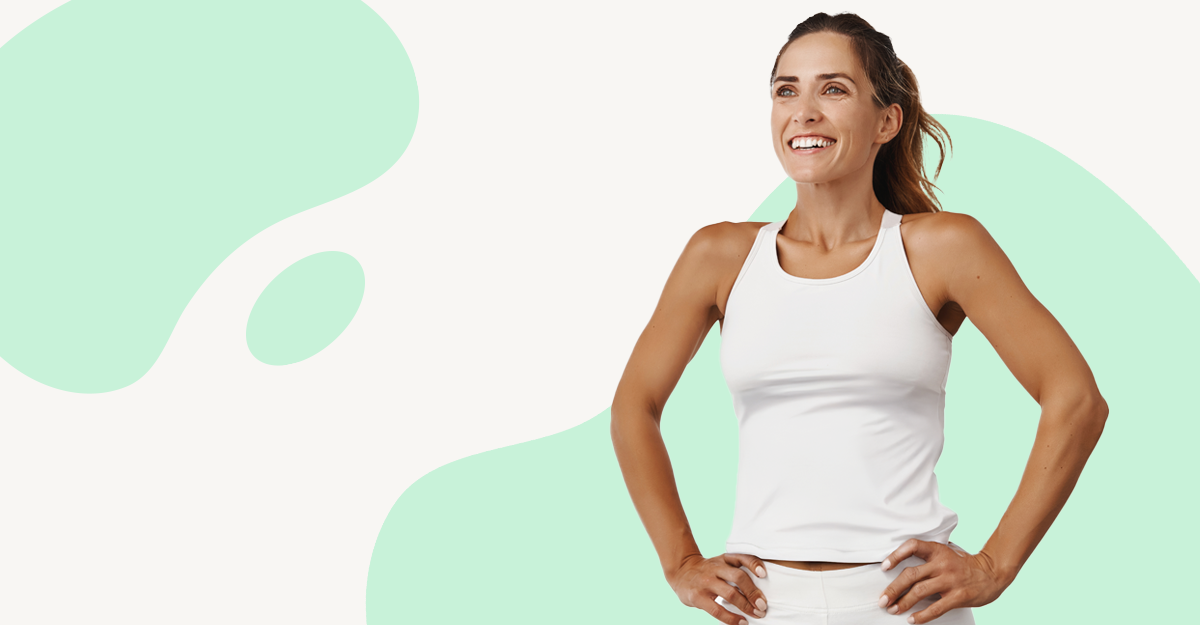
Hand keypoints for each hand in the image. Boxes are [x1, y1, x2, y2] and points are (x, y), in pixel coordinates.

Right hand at [666, 553, 769, 623]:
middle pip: (738, 577)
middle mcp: (715, 568)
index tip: (763, 574)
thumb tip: (759, 591)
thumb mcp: (720, 563)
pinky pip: (717, 609)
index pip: (742, 558)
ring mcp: (706, 582)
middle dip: (753, 593)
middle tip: (763, 605)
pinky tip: (741, 622)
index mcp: (724, 559)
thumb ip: (735, 570)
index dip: (754, 564)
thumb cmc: (707, 571)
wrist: (681, 571)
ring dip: (746, 606)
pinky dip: (732, 618)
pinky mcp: (697, 596)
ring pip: (730, 593)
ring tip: (756, 614)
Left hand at [878, 539, 1009, 623]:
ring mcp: (950, 580)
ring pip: (920, 592)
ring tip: (893, 609)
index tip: (884, 566)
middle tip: (883, 600)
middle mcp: (942, 563)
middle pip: (911, 574)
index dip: (896, 555)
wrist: (992, 573)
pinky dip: (921, 615)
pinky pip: (936, 608)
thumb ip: (927, 559)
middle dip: (893, 589)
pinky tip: (912, 619)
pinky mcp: (958, 596)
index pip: (912, 546)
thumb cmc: (963, 564)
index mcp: (938, 550)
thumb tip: (899, 569)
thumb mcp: (945, 554)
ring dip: (903, 603)